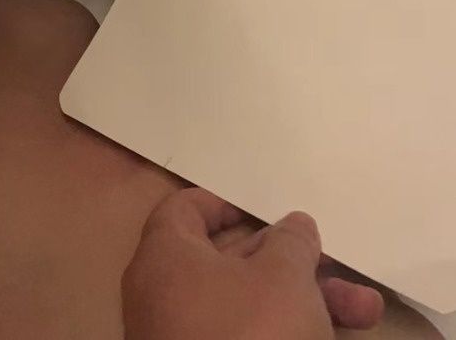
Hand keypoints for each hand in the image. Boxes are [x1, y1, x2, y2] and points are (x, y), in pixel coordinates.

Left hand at [123, 189, 383, 339]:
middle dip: (292, 263)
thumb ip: (291, 242)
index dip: (223, 203)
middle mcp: (165, 298)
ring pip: (249, 307)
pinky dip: (288, 332)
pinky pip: (247, 339)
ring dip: (307, 302)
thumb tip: (294, 227)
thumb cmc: (248, 333)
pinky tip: (339, 336)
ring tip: (365, 309)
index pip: (184, 211)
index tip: (261, 208)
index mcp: (165, 258)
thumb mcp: (283, 276)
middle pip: (230, 263)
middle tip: (333, 262)